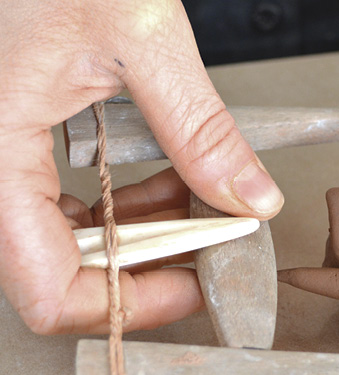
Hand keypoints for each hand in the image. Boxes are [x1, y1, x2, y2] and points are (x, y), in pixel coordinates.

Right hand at [0, 1, 282, 333]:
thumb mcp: (142, 41)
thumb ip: (199, 128)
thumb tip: (250, 197)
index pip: (50, 291)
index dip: (129, 304)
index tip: (192, 287)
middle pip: (67, 272)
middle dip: (150, 263)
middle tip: (209, 241)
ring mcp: (5, 160)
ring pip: (75, 240)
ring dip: (146, 232)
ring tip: (200, 203)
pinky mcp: (25, 145)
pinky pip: (75, 203)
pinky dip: (131, 204)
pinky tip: (172, 180)